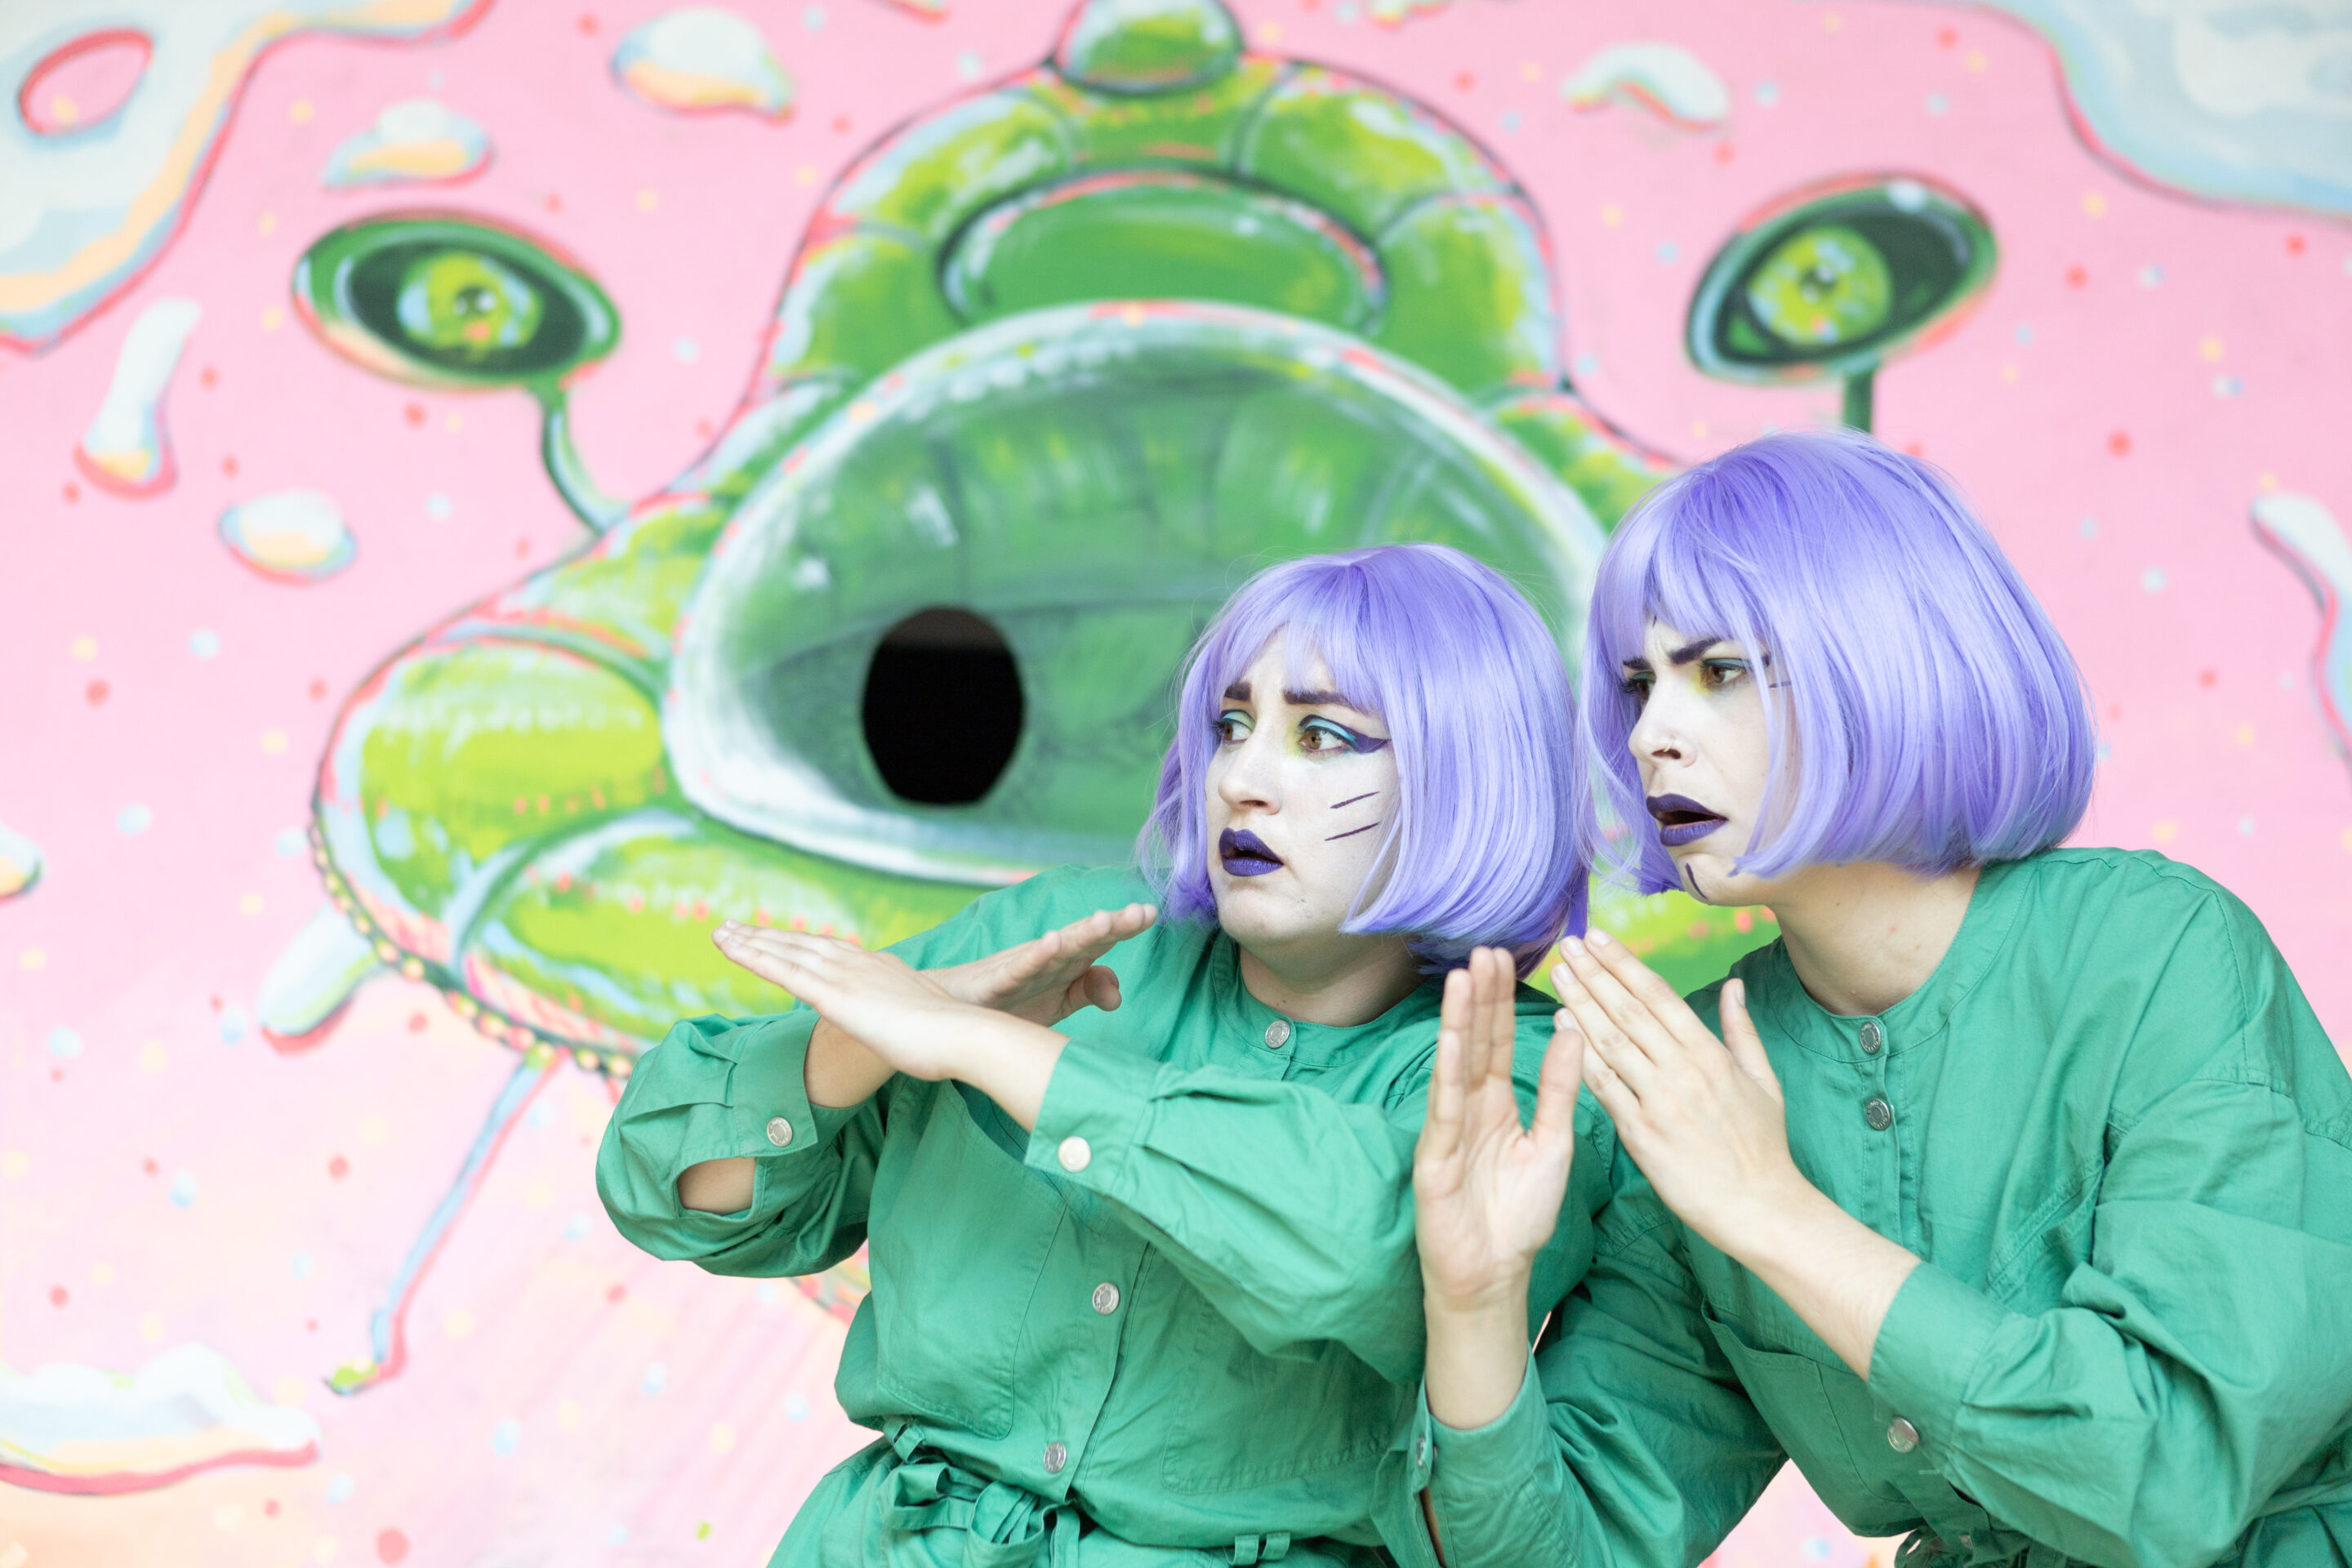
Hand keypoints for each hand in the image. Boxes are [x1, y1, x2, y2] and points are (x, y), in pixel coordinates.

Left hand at [713, 923, 988, 1081]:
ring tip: (719, 933)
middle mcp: (859, 963)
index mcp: (880, 968)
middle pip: (802, 944)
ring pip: (786, 952)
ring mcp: (845, 977)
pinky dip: (753, 957)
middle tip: (731, 926)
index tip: (774, 938)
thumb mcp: (925, 1024)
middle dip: (765, 935)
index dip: (797, 943)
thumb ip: (907, 1022)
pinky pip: (783, 971)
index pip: (829, 951)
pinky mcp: (834, 996)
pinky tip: (729, 949)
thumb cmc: (952, 1039)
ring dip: (749, 941)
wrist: (964, 1035)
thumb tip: (911, 1036)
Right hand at [931, 903, 1156, 1025]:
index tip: (1152, 913)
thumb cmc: (1009, 1002)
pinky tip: (1052, 941)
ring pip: (1056, 948)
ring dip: (1080, 933)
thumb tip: (1119, 994)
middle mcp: (1046, 957)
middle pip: (1084, 938)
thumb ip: (1090, 991)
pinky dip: (1036, 955)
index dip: (1125, 926)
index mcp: (1065, 961)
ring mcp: (1022, 967)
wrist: (951, 1011)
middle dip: (1112, 924)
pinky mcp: (998, 982)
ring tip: (1106, 919)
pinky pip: (1019, 969)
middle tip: (1141, 911)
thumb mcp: (1058, 1002)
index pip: (1100, 940)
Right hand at [1413, 948, 1584, 1314]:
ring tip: (1464, 978)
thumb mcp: (1552, 1143)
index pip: (1499, 1041)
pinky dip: (1449, 1074)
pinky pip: (1446, 1109)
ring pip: (1456, 1065)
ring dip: (1460, 1021)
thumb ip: (1559, 1089)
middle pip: (1476, 1042)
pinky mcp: (1435, 1157)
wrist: (1494, 1273)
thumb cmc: (1520, 1214)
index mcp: (1497, 1103)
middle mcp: (1468, 1107)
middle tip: (1486, 950)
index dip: (1503, 1001)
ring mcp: (1448, 1128)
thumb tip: (1573, 1032)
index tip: (1508, 957)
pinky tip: (1452, 1041)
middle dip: (1480, 997)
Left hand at [1552, 931, 1802, 1252]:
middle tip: (1566, 944)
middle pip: (1628, 1011)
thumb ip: (1741, 1031)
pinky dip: (1579, 1054)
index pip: (1658, 996)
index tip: (1598, 938)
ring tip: (1557, 974)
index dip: (1624, 964)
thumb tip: (1734, 985)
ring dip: (1579, 1004)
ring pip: (1610, 1041)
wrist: (1759, 1207)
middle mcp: (1682, 1070)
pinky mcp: (1640, 1134)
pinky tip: (1559, 1027)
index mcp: (1710, 1053)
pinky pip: (1603, 1086)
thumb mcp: (1762, 1081)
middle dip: (1594, 973)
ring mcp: (1659, 1101)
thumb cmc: (1762, 1146)